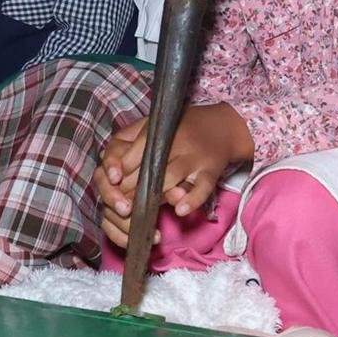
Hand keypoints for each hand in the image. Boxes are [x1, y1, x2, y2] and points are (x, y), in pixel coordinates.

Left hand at [98, 103, 251, 248]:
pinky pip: (202, 188)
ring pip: (171, 177)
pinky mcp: (211, 171)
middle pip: (150, 167)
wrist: (223, 126)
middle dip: (133, 188)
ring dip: (155, 194)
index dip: (120, 170)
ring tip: (141, 209)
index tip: (114, 183)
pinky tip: (180, 210)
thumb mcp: (156, 126)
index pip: (134, 152)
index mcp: (161, 130)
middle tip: (122, 203)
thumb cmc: (182, 128)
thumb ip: (134, 144)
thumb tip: (115, 171)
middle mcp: (179, 142)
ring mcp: (196, 157)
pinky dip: (192, 200)